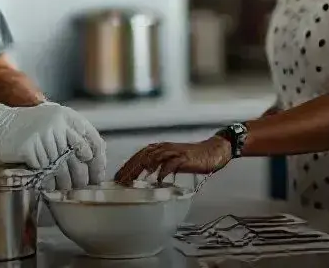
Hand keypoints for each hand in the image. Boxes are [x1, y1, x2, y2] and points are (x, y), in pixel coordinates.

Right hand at [0, 95, 105, 188]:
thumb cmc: (22, 128)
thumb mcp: (49, 123)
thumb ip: (68, 136)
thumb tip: (91, 160)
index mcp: (65, 115)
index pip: (91, 139)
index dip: (98, 159)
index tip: (97, 173)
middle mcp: (57, 122)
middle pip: (79, 157)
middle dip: (82, 176)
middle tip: (81, 186)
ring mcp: (43, 134)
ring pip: (62, 167)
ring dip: (64, 182)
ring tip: (62, 187)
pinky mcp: (30, 147)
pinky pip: (45, 170)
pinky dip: (47, 181)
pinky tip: (47, 185)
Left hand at [114, 137, 231, 183]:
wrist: (212, 151)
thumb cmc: (191, 158)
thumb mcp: (171, 160)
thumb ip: (158, 165)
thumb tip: (143, 175)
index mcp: (159, 148)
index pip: (138, 155)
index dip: (127, 165)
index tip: (116, 177)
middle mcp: (164, 148)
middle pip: (142, 156)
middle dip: (129, 168)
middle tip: (119, 181)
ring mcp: (174, 152)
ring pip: (153, 158)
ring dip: (141, 169)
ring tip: (131, 181)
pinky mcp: (184, 158)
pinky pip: (171, 164)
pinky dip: (163, 171)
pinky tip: (157, 180)